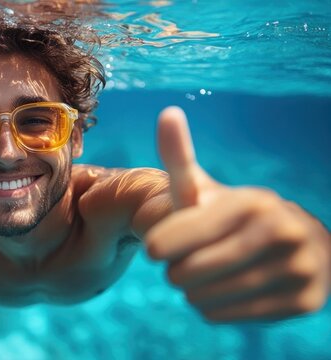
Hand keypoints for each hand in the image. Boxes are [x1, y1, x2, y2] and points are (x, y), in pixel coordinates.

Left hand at [145, 106, 330, 321]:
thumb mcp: (204, 189)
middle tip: (188, 262)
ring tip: (206, 276)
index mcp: (250, 201)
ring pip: (204, 297)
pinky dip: (214, 309)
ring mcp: (300, 267)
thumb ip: (180, 157)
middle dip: (178, 271)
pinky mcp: (307, 301)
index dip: (160, 246)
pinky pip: (227, 316)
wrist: (296, 244)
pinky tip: (224, 292)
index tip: (155, 249)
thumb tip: (167, 113)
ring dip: (194, 292)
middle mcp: (282, 230)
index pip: (175, 238)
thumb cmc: (230, 217)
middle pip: (187, 272)